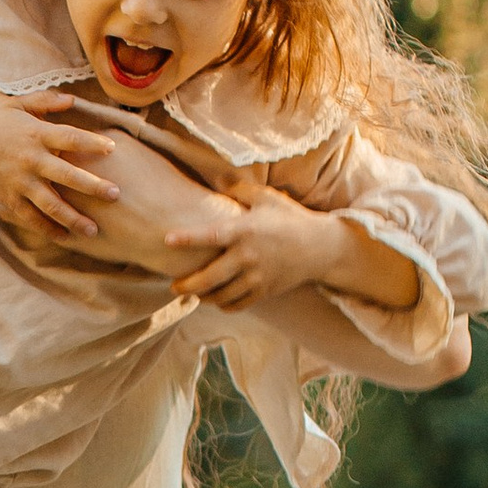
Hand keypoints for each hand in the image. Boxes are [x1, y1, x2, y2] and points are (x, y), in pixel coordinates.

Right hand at [0, 89, 121, 242]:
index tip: (113, 149)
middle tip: (116, 195)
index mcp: (36, 134)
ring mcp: (20, 181)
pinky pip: (31, 217)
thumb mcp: (14, 106)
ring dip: (74, 218)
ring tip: (93, 230)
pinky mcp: (9, 198)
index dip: (92, 144)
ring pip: (52, 204)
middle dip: (93, 186)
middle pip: (67, 175)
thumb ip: (44, 103)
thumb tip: (72, 100)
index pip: (71, 138)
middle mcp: (31, 159)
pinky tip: (65, 237)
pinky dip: (48, 229)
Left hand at [172, 186, 391, 310]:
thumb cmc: (291, 219)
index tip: (167, 240)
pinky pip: (237, 304)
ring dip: (203, 297)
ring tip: (194, 292)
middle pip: (209, 279)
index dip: (187, 238)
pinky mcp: (264, 291)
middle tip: (174, 286)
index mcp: (246, 231)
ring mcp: (257, 277)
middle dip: (187, 285)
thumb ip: (240, 191)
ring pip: (221, 296)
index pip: (211, 235)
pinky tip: (217, 299)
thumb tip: (219, 183)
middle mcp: (249, 256)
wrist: (320, 247)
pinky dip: (223, 305)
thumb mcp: (268, 198)